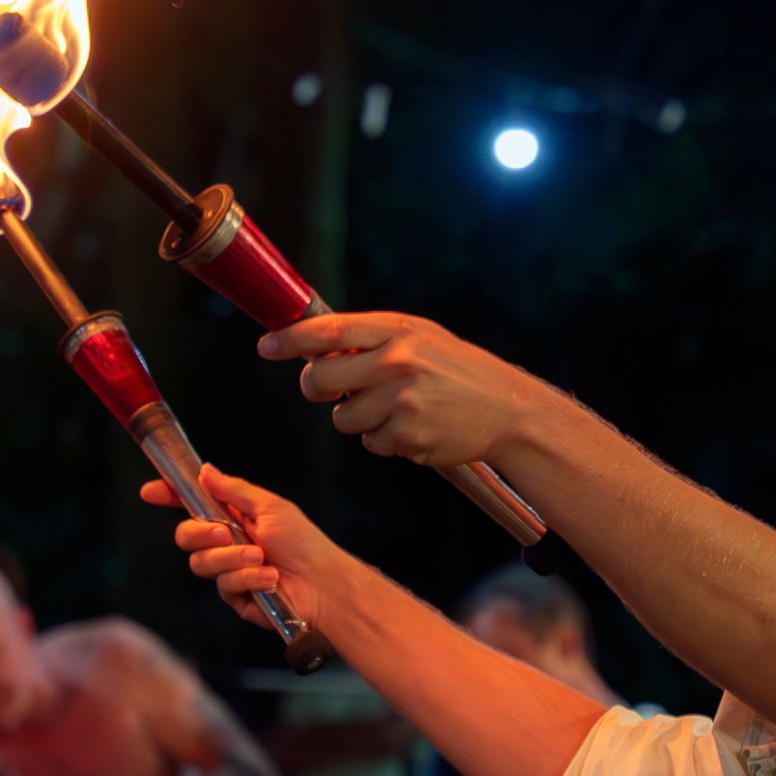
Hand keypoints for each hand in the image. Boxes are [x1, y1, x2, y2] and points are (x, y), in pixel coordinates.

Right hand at [139, 465, 338, 636]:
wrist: (324, 584)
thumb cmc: (304, 542)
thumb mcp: (270, 507)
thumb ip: (234, 491)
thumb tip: (205, 470)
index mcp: (234, 517)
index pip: (193, 504)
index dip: (170, 496)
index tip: (151, 491)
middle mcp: (227, 543)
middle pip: (186, 536)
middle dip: (201, 533)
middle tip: (225, 533)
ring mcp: (229, 571)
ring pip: (200, 563)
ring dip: (232, 559)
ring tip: (262, 559)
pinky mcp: (236, 596)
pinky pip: (223, 586)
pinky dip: (248, 579)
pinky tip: (270, 578)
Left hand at [257, 313, 545, 468]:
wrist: (508, 409)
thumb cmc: (460, 371)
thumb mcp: (422, 338)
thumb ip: (374, 340)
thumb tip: (316, 347)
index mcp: (398, 331)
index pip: (329, 331)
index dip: (291, 339)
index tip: (267, 346)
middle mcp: (397, 363)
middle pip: (320, 379)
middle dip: (316, 388)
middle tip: (329, 391)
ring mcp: (402, 402)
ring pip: (342, 419)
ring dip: (357, 419)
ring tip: (393, 409)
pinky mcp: (409, 437)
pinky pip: (372, 444)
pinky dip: (385, 441)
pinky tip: (414, 427)